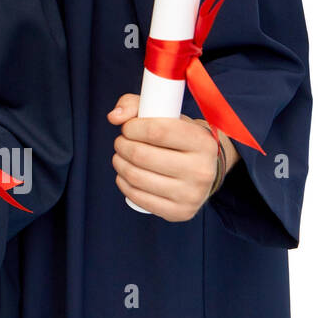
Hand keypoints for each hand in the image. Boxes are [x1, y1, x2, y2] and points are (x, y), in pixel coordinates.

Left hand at [108, 93, 236, 221]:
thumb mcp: (166, 114)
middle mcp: (202, 170)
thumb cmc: (178, 137)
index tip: (127, 127)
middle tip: (121, 142)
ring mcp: (192, 195)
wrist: (203, 168)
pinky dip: (123, 183)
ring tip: (120, 156)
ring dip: (118, 163)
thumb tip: (114, 117)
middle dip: (121, 145)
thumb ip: (137, 105)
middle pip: (141, 155)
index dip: (132, 127)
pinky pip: (138, 198)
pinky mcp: (180, 212)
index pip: (157, 131)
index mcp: (203, 142)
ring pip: (136, 176)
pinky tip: (125, 175)